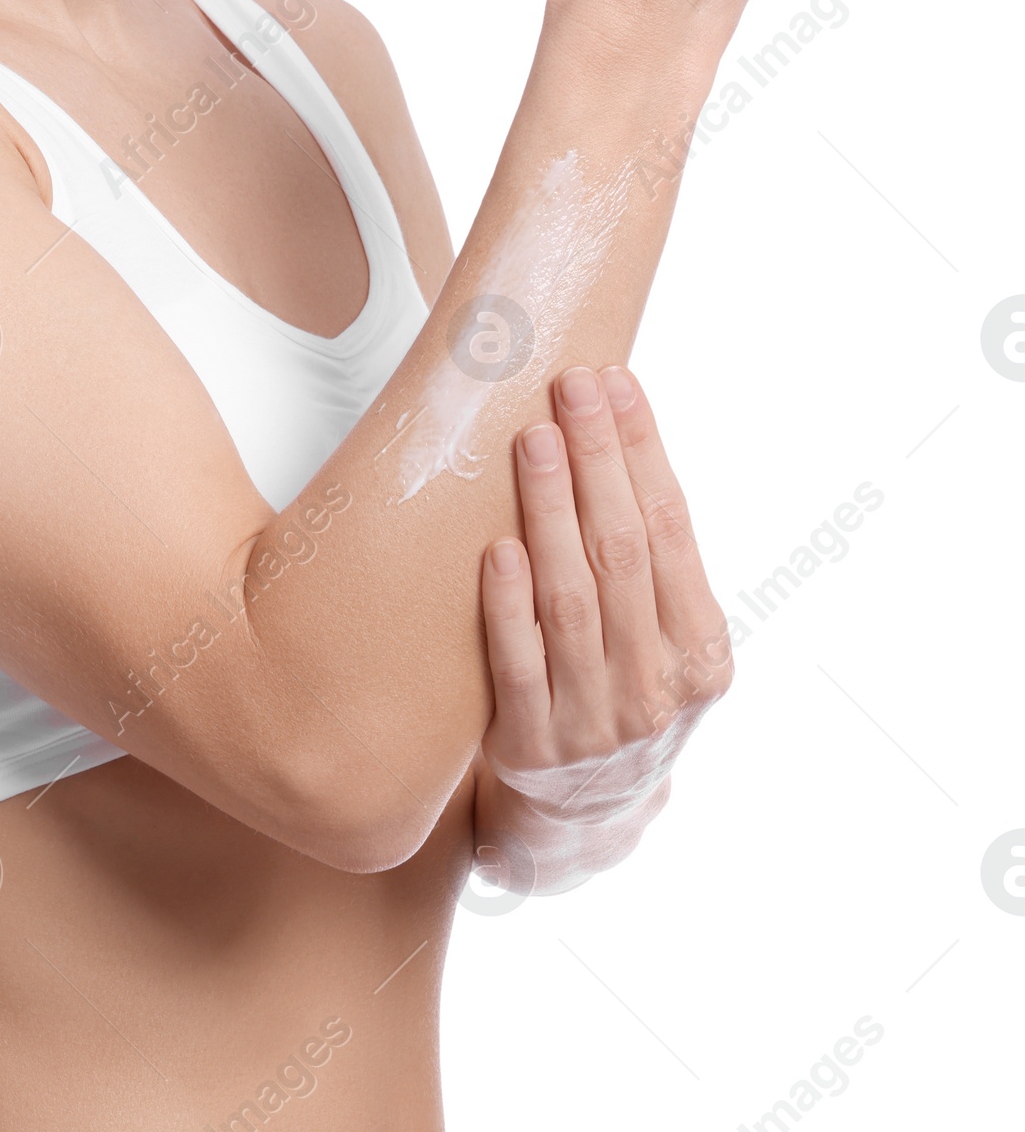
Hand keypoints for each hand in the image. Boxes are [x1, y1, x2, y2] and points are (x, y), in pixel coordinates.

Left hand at [469, 364, 731, 895]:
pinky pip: (520, 663)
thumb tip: (609, 425)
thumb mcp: (661, 642)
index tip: (617, 384)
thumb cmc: (618, 691)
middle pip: (625, 552)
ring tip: (532, 438)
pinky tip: (499, 546)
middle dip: (599, 459)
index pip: (673, 530)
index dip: (644, 452)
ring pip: (575, 598)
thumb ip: (646, 560)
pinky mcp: (531, 746)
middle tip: (571, 386)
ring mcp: (596, 722)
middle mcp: (659, 688)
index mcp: (703, 654)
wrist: (581, 818)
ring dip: (552, 510)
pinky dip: (510, 605)